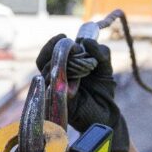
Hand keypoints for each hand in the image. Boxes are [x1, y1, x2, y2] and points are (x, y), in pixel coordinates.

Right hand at [36, 35, 129, 151]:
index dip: (52, 44)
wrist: (107, 115)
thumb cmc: (103, 91)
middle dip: (57, 52)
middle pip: (43, 62)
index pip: (49, 53)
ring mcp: (54, 91)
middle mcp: (56, 78)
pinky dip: (61, 84)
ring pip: (46, 74)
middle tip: (75, 50)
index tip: (63, 36)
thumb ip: (100, 52)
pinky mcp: (57, 103)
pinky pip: (52, 91)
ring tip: (82, 69)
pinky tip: (73, 83)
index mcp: (64, 67)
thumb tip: (87, 41)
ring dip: (62, 66)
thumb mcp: (105, 67)